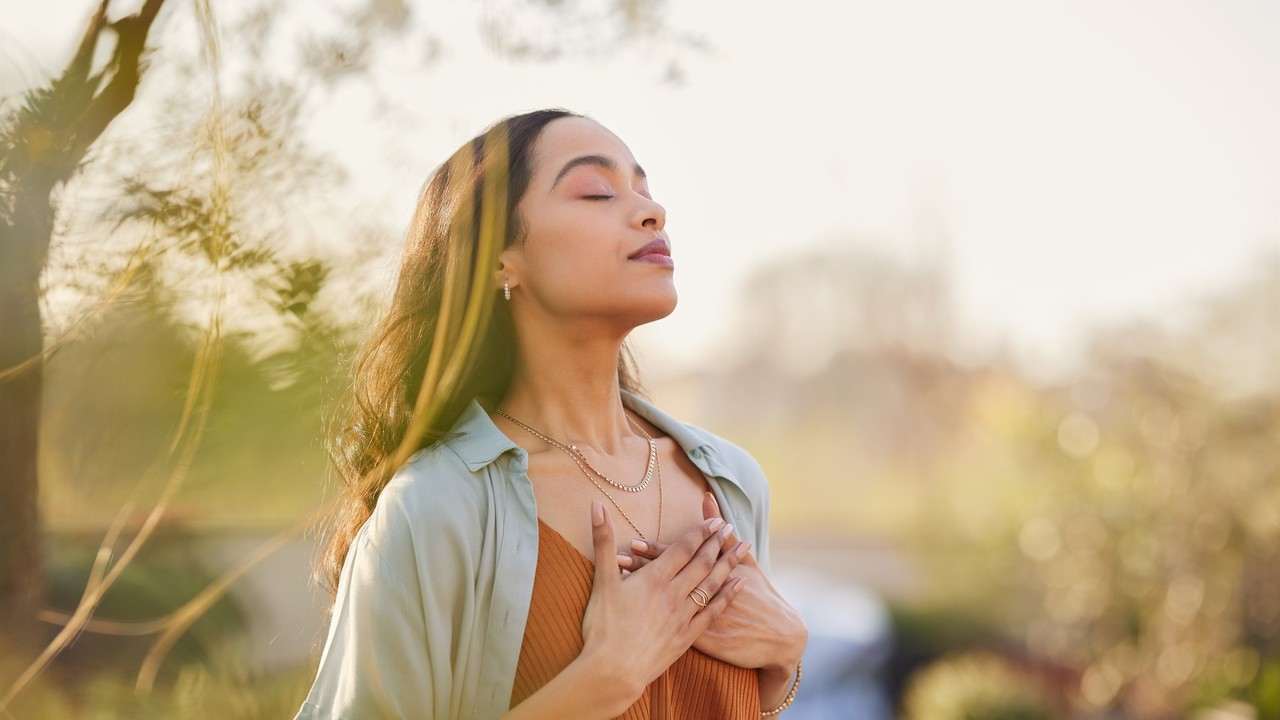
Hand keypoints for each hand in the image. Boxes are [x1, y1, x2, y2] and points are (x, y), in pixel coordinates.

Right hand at [578, 500, 747, 709]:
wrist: (614, 672)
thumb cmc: (603, 627)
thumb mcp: (601, 580)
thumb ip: (603, 541)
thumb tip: (596, 504)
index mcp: (654, 578)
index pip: (683, 549)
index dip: (700, 533)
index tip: (714, 520)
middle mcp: (674, 594)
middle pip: (702, 563)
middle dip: (717, 543)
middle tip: (730, 528)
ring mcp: (683, 616)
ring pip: (712, 584)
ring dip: (729, 563)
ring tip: (744, 548)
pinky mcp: (687, 636)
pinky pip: (714, 611)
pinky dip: (728, 595)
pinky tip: (739, 585)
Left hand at [617, 493, 807, 678]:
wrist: (778, 637)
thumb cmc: (761, 596)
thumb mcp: (745, 563)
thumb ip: (723, 534)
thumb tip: (708, 499)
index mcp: (712, 574)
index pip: (679, 559)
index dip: (655, 551)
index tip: (633, 542)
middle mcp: (703, 595)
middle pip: (668, 580)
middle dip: (641, 569)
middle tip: (617, 559)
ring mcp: (700, 620)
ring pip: (663, 604)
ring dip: (641, 594)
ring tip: (619, 584)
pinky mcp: (700, 641)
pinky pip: (670, 630)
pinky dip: (651, 621)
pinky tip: (631, 617)